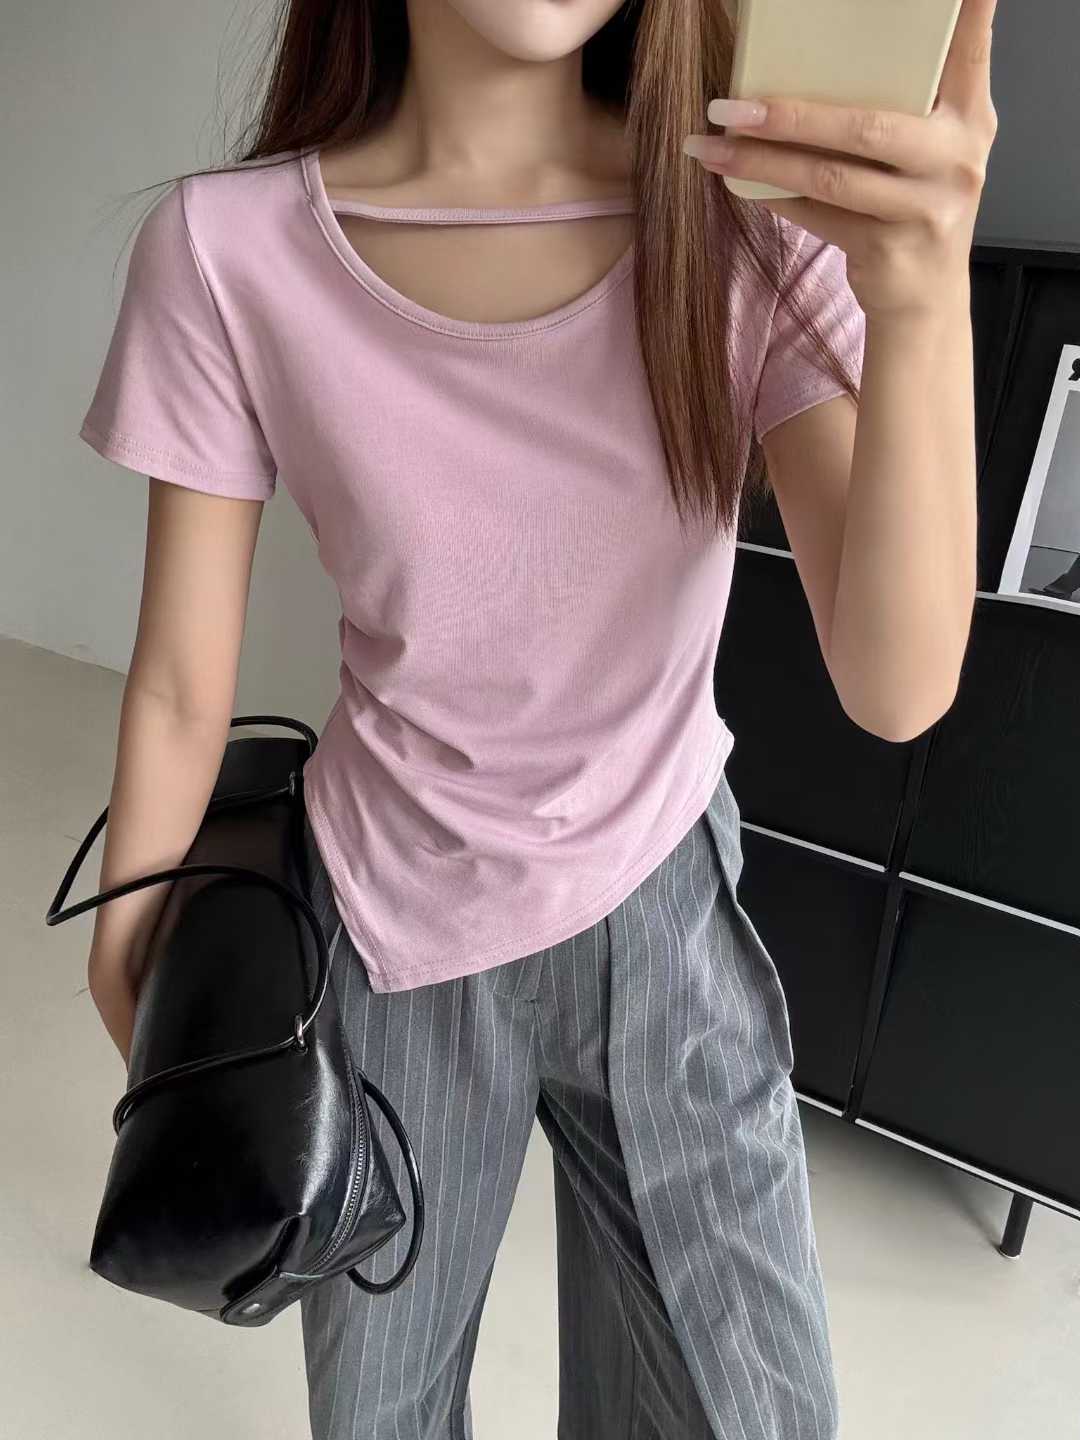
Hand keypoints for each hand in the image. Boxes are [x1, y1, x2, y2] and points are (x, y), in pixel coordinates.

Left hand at [682, 0, 998, 320]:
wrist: (925, 299)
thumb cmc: (914, 210)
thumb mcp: (924, 152)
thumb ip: (897, 111)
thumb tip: (806, 72)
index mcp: (969, 116)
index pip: (970, 52)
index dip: (968, 15)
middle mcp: (957, 156)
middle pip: (865, 126)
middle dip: (789, 115)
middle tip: (729, 107)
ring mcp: (926, 206)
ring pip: (831, 176)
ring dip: (764, 162)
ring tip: (714, 149)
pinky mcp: (890, 247)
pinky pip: (820, 216)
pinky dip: (777, 198)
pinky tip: (741, 185)